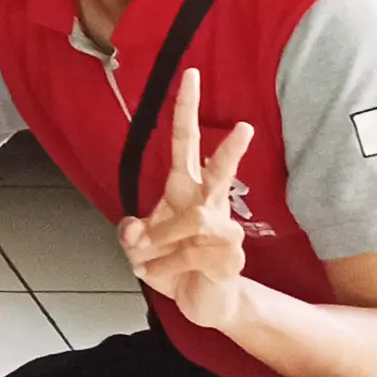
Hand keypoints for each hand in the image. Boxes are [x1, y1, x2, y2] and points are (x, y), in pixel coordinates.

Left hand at [120, 68, 254, 328]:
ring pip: (190, 221)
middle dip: (230, 148)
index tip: (189, 75)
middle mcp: (208, 203)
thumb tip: (135, 230)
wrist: (202, 301)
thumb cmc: (172, 262)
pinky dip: (163, 268)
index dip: (185, 109)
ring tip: (145, 260)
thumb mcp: (138, 246)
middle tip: (245, 126)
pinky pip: (189, 255)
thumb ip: (131, 234)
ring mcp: (225, 229)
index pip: (185, 141)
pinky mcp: (230, 257)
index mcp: (184, 189)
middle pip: (219, 169)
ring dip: (159, 243)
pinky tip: (159, 274)